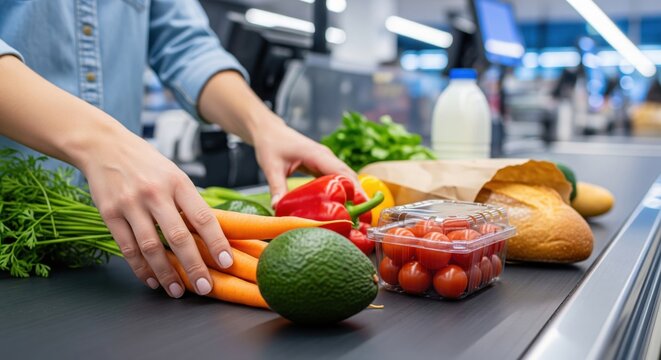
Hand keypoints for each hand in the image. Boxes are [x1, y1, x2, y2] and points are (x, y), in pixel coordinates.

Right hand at [78, 125, 232, 297]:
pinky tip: (151, 279)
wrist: (103, 145)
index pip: (203, 217)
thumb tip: (211, 234)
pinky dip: (140, 268)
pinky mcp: (109, 214)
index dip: (216, 242)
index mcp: (178, 182)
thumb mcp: (174, 174)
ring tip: (177, 291)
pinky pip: (128, 248)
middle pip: (178, 237)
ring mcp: (130, 204)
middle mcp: (155, 193)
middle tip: (204, 287)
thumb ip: (189, 202)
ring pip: (151, 247)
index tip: (226, 262)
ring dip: (166, 273)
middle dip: (193, 266)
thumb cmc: (146, 163)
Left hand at [252, 119, 356, 205]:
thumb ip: (277, 187)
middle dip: (358, 194)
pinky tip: (343, 205)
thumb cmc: (271, 144)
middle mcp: (326, 156)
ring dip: (352, 193)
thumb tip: (277, 207)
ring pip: (345, 177)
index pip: (340, 172)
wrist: (269, 131)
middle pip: (349, 175)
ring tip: (357, 214)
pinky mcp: (323, 165)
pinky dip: (343, 190)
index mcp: (316, 154)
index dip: (353, 187)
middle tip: (364, 216)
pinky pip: (337, 178)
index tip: (362, 203)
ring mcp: (326, 160)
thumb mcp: (271, 167)